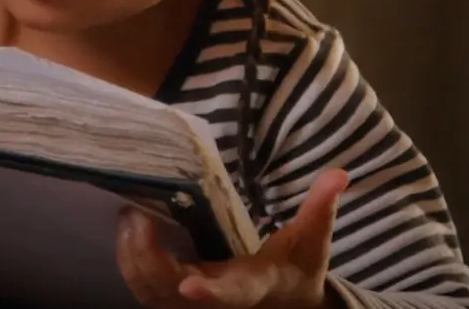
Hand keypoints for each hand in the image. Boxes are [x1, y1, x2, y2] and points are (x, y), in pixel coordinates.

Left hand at [116, 169, 349, 308]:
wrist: (285, 304)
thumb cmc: (297, 270)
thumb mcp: (312, 241)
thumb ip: (320, 208)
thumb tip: (339, 173)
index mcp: (251, 287)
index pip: (230, 295)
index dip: (209, 292)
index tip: (189, 286)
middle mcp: (216, 304)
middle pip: (169, 294)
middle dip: (148, 259)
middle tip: (137, 214)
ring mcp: (192, 305)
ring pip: (148, 292)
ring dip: (132, 257)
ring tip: (130, 214)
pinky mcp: (174, 300)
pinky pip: (142, 288)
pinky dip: (130, 261)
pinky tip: (129, 227)